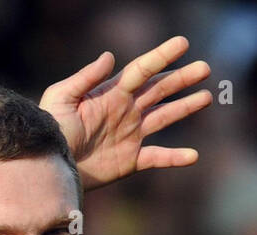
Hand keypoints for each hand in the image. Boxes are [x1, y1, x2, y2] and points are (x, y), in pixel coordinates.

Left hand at [40, 35, 210, 190]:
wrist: (49, 167)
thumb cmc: (50, 132)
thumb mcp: (60, 99)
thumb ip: (84, 78)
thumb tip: (109, 56)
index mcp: (111, 93)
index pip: (141, 70)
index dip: (161, 56)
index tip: (182, 43)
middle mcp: (125, 111)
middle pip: (159, 90)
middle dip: (182, 78)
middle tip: (205, 68)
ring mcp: (130, 135)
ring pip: (165, 117)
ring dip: (186, 107)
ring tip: (207, 97)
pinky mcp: (130, 160)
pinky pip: (158, 157)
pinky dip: (175, 157)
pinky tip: (193, 156)